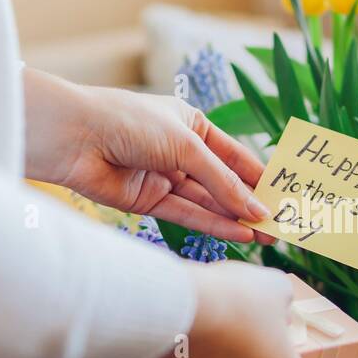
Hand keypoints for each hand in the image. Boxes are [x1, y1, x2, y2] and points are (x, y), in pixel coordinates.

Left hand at [23, 68, 272, 242]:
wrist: (73, 137)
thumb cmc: (129, 122)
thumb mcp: (187, 146)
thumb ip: (222, 181)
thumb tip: (256, 208)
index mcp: (191, 123)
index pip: (234, 155)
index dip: (259, 176)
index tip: (284, 197)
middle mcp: (179, 151)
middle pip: (222, 182)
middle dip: (250, 203)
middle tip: (281, 225)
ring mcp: (163, 177)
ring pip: (207, 202)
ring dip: (235, 218)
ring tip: (267, 235)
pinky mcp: (147, 201)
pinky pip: (187, 215)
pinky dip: (212, 225)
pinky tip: (239, 234)